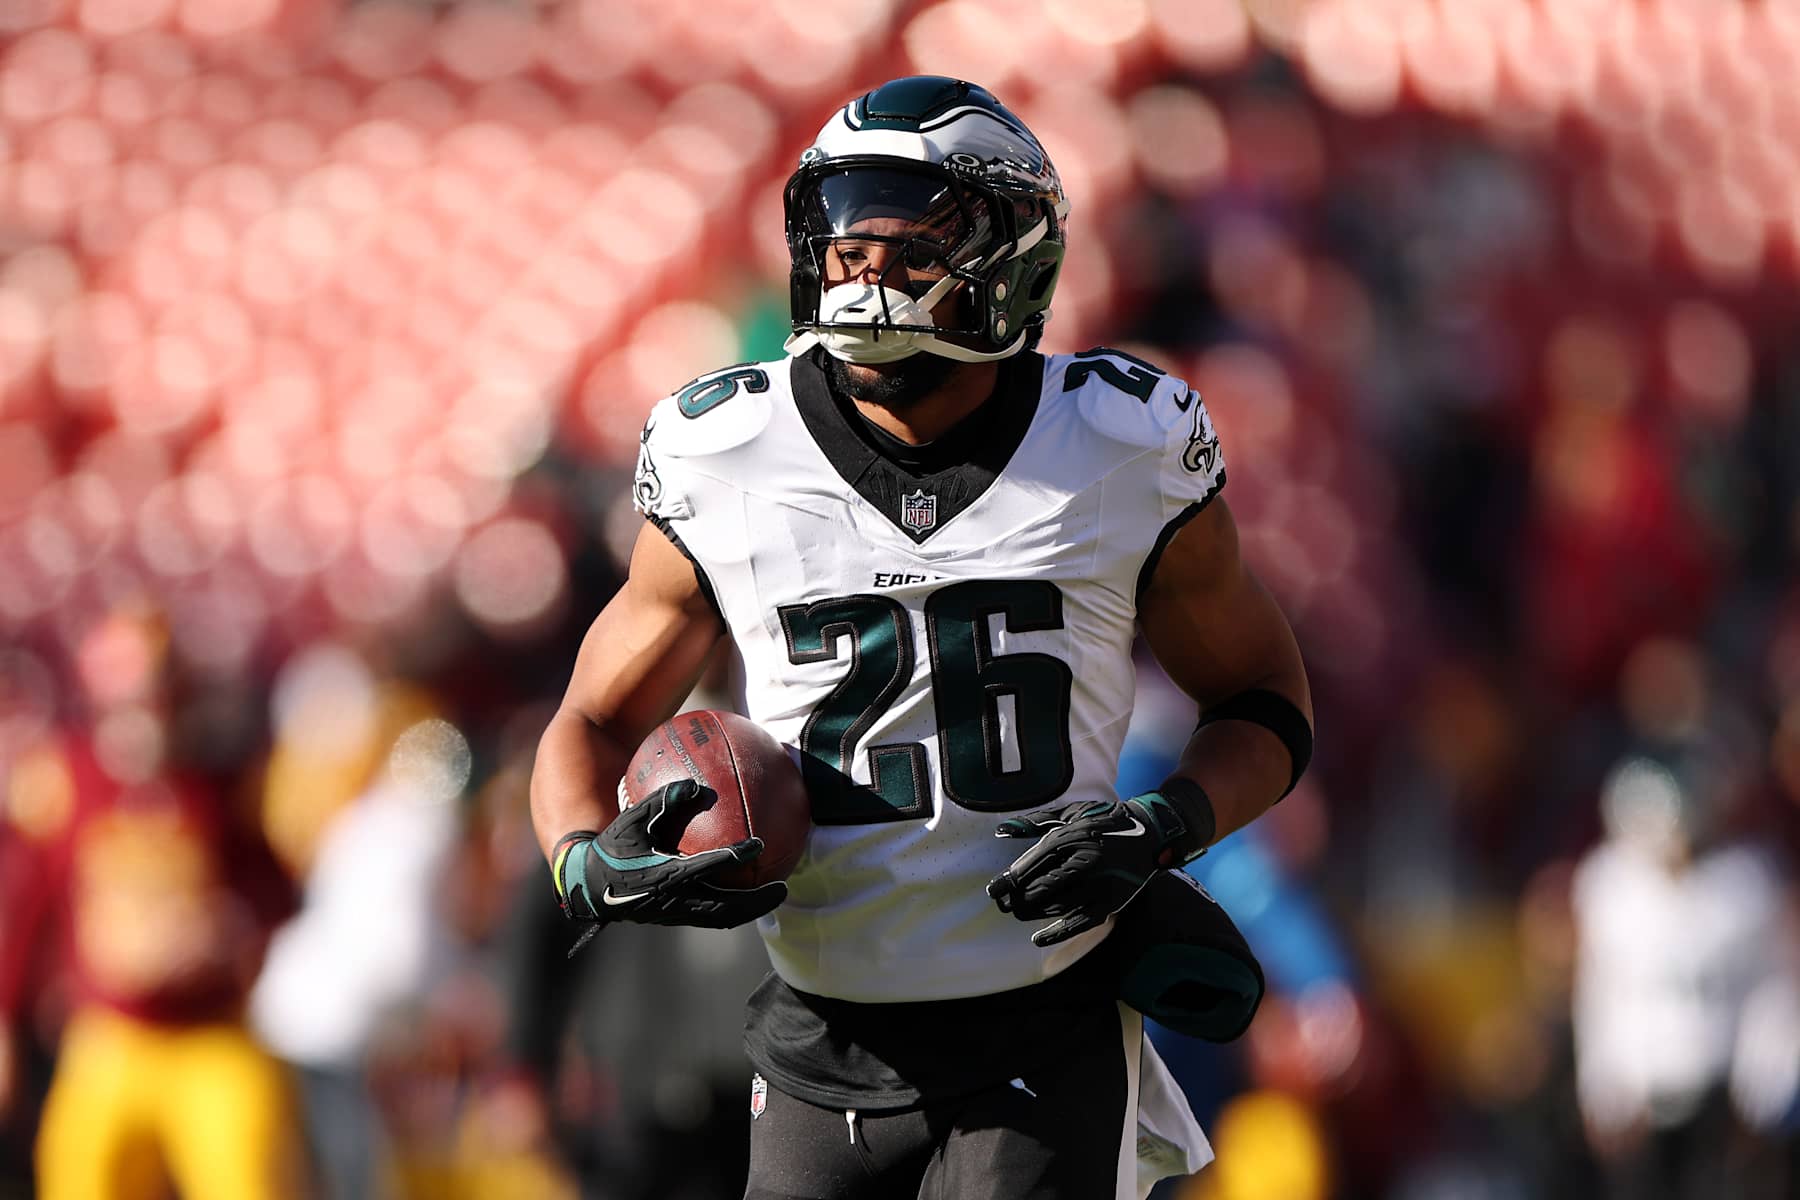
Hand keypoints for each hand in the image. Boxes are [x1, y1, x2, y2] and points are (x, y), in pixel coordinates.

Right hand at [554, 779, 786, 930]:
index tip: (760, 844)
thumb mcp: (631, 820)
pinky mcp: (675, 919)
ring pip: (720, 918)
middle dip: (755, 902)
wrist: (590, 887)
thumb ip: (661, 801)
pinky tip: (746, 893)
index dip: (735, 857)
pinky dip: (732, 908)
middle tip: (783, 889)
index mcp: (663, 876)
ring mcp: (675, 914)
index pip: (706, 867)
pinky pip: (710, 917)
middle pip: (724, 909)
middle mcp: (673, 901)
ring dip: (749, 910)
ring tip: (774, 896)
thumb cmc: (612, 849)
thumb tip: (694, 783)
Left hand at [986, 794, 1190, 946]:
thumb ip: (1034, 823)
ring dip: (1033, 913)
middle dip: (1018, 899)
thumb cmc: (1104, 820)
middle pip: (1041, 888)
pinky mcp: (1110, 902)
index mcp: (1071, 838)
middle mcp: (1083, 863)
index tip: (993, 890)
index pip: (1031, 865)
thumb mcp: (1069, 814)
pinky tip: (1038, 938)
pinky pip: (1079, 923)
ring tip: (1017, 913)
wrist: (1150, 833)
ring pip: (1057, 906)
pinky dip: (1057, 933)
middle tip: (1003, 904)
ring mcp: (1099, 885)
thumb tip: (1001, 832)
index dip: (1010, 881)